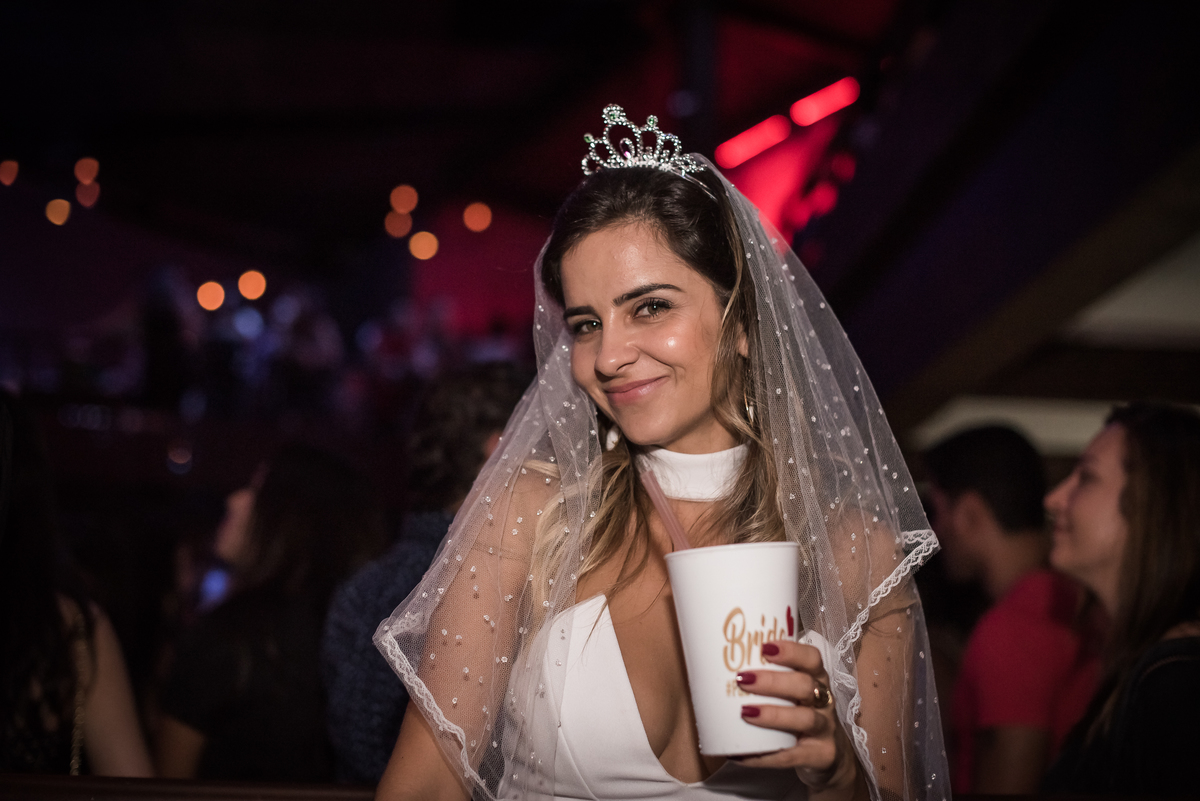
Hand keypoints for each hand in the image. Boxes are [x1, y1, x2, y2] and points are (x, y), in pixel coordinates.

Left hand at [732, 640, 860, 797]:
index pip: (811, 658)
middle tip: (742, 679)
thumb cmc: (798, 714)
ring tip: (745, 712)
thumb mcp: (791, 694)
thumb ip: (765, 680)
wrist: (828, 757)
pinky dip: (765, 756)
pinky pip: (792, 756)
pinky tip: (742, 755)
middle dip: (773, 681)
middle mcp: (823, 701)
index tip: (764, 648)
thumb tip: (711, 668)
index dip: (791, 651)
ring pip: (805, 718)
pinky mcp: (821, 755)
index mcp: (815, 679)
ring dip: (773, 714)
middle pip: (805, 685)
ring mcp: (824, 729)